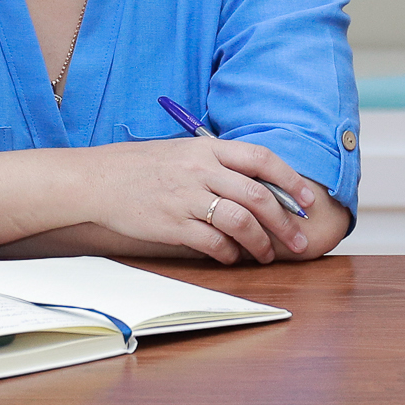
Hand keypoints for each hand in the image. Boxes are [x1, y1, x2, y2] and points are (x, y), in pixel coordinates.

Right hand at [73, 137, 317, 264]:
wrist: (97, 180)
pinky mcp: (173, 225)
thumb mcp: (181, 152)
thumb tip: (255, 183)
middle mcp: (200, 170)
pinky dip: (230, 253)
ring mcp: (186, 198)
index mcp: (206, 148)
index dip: (290, 180)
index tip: (307, 200)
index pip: (261, 159)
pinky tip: (233, 256)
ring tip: (267, 254)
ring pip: (240, 221)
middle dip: (284, 221)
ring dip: (261, 242)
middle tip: (297, 241)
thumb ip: (215, 163)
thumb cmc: (140, 166)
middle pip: (257, 195)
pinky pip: (213, 242)